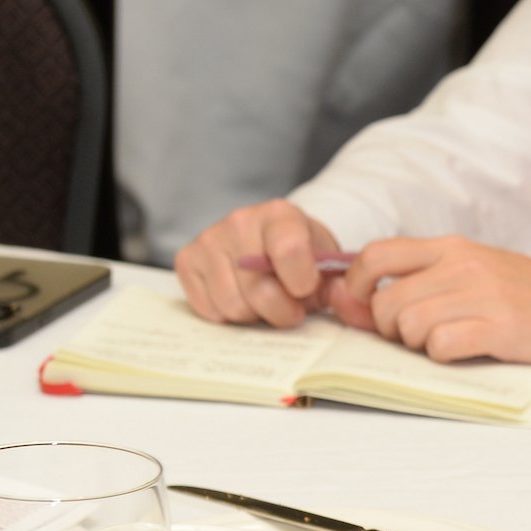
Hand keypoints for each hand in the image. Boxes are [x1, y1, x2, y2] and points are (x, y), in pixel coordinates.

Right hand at [175, 200, 343, 327]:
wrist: (273, 244)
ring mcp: (209, 239)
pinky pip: (209, 310)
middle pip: (258, 288)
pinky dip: (228, 316)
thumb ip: (337, 284)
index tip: (306, 291)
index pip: (289, 248)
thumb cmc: (304, 258)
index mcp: (280, 214)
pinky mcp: (187, 260)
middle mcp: (240, 221)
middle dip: (280, 311)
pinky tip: (241, 297)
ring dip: (254, 315)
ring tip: (265, 300)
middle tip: (291, 309)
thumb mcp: (327, 266)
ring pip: (233, 305)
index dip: (301, 281)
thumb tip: (343, 298)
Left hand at [335, 237, 530, 367]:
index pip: (375, 255)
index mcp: (454, 247)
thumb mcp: (476, 275)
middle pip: (386, 301)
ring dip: (419, 346)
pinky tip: (469, 352)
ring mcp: (483, 295)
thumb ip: (418, 283)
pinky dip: (445, 356)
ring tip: (450, 344)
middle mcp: (464, 265)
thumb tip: (344, 299)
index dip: (357, 288)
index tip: (370, 310)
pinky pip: (441, 346)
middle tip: (423, 337)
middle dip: (392, 330)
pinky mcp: (501, 327)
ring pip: (408, 325)